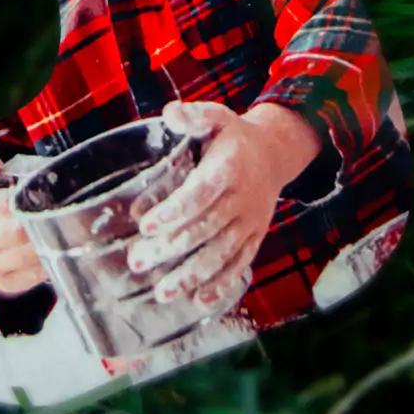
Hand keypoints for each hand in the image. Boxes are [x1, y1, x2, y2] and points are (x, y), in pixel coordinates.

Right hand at [0, 150, 48, 297]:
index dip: (16, 198)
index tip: (38, 191)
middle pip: (13, 232)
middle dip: (36, 221)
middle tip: (59, 210)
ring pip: (25, 256)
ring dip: (46, 241)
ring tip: (63, 227)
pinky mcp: (5, 283)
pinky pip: (33, 274)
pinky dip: (47, 260)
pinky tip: (57, 247)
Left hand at [126, 101, 320, 307]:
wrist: (275, 154)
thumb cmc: (234, 136)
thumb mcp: (217, 116)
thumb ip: (194, 115)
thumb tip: (170, 113)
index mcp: (229, 167)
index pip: (200, 193)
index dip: (175, 211)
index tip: (145, 226)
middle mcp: (242, 198)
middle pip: (205, 229)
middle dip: (171, 249)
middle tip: (138, 261)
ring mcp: (250, 222)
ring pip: (221, 253)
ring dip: (192, 275)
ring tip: (161, 292)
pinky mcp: (255, 238)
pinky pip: (240, 264)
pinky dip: (221, 285)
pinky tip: (198, 300)